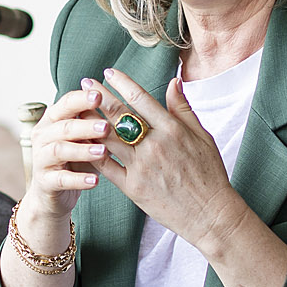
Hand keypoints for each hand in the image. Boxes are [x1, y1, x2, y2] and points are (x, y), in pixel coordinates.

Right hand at [18, 85, 105, 237]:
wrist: (52, 193)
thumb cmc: (74, 161)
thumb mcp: (86, 140)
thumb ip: (97, 125)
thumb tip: (126, 110)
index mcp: (52, 120)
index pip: (65, 104)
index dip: (82, 99)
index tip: (100, 96)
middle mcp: (43, 136)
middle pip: (63, 126)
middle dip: (85, 125)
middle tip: (106, 126)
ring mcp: (41, 159)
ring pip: (59, 150)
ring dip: (82, 150)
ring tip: (103, 152)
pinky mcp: (44, 182)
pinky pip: (61, 179)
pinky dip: (78, 180)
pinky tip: (95, 181)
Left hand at [90, 67, 253, 258]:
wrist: (210, 214)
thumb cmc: (209, 174)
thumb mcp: (203, 137)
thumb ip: (184, 109)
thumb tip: (174, 82)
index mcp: (173, 130)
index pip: (141, 99)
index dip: (122, 84)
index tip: (108, 73)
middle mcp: (155, 145)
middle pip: (120, 115)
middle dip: (99, 96)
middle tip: (84, 83)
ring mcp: (142, 166)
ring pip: (108, 138)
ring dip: (90, 121)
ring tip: (76, 108)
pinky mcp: (133, 187)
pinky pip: (107, 166)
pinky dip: (93, 152)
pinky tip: (81, 141)